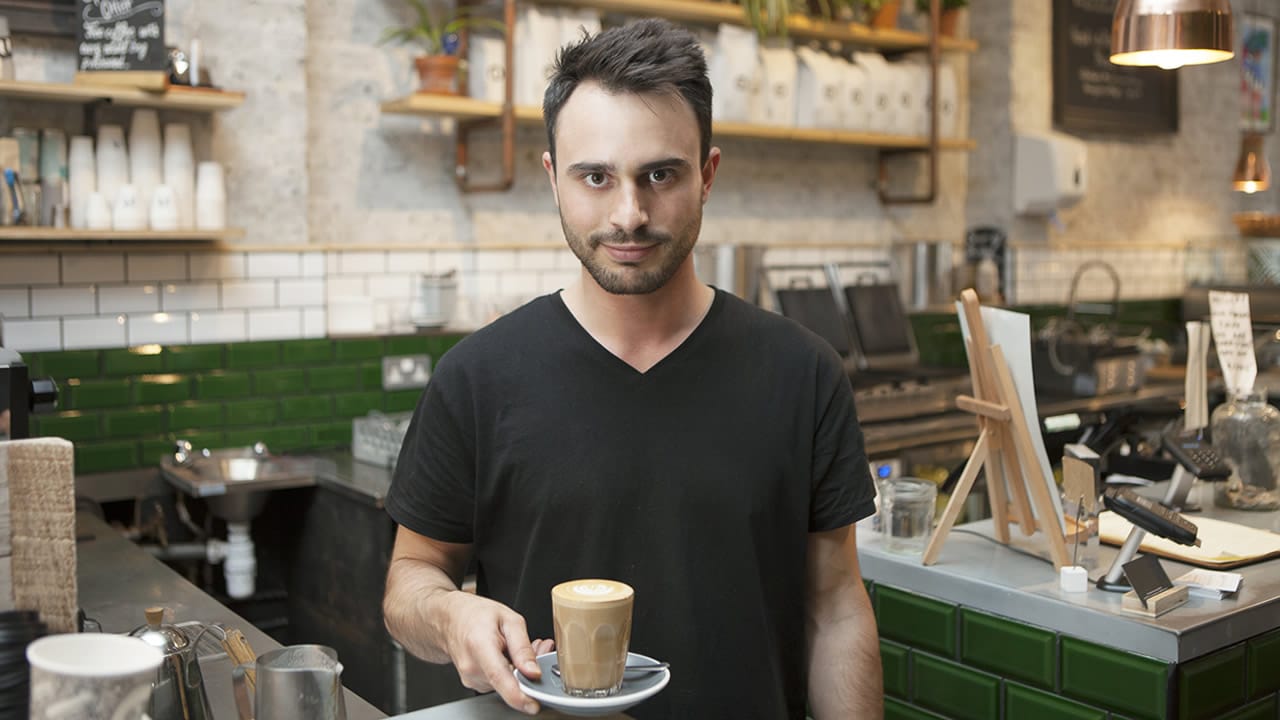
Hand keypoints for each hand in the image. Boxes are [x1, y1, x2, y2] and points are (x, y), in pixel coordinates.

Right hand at [440, 592, 548, 714]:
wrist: (450, 620)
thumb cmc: (475, 615)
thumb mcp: (508, 619)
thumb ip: (523, 647)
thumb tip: (534, 672)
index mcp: (480, 646)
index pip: (500, 678)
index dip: (518, 695)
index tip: (533, 704)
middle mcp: (472, 668)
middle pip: (510, 682)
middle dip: (530, 669)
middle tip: (538, 647)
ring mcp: (471, 679)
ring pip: (508, 683)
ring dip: (520, 669)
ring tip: (517, 647)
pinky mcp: (475, 684)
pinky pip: (500, 683)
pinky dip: (510, 671)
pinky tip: (508, 655)